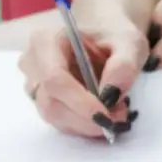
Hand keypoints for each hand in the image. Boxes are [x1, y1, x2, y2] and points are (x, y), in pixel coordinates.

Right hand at [18, 15, 146, 137]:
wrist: (109, 41)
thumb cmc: (114, 37)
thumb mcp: (129, 44)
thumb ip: (123, 65)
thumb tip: (111, 93)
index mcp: (47, 41)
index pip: (54, 78)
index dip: (78, 101)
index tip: (104, 115)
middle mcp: (33, 63)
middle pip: (51, 102)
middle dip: (86, 118)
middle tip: (119, 119)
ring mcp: (35, 84)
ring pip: (55, 116)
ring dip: (87, 124)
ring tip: (117, 113)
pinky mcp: (44, 101)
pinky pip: (60, 122)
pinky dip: (84, 125)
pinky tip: (104, 115)